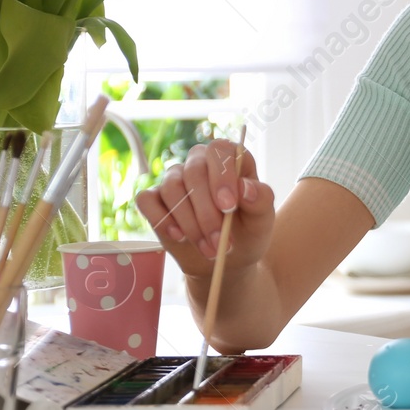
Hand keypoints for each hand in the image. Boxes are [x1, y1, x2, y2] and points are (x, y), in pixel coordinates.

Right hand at [135, 140, 274, 289]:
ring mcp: (175, 179)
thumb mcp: (262, 219)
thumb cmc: (247, 231)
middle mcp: (200, 163)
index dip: (222, 176)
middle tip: (219, 241)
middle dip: (206, 212)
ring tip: (208, 248)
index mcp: (230, 159)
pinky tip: (179, 237)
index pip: (220, 150)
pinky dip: (162, 220)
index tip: (228, 206)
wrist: (226, 259)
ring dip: (189, 223)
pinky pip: (146, 200)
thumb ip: (260, 200)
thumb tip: (244, 188)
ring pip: (171, 188)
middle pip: (194, 171)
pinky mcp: (155, 198)